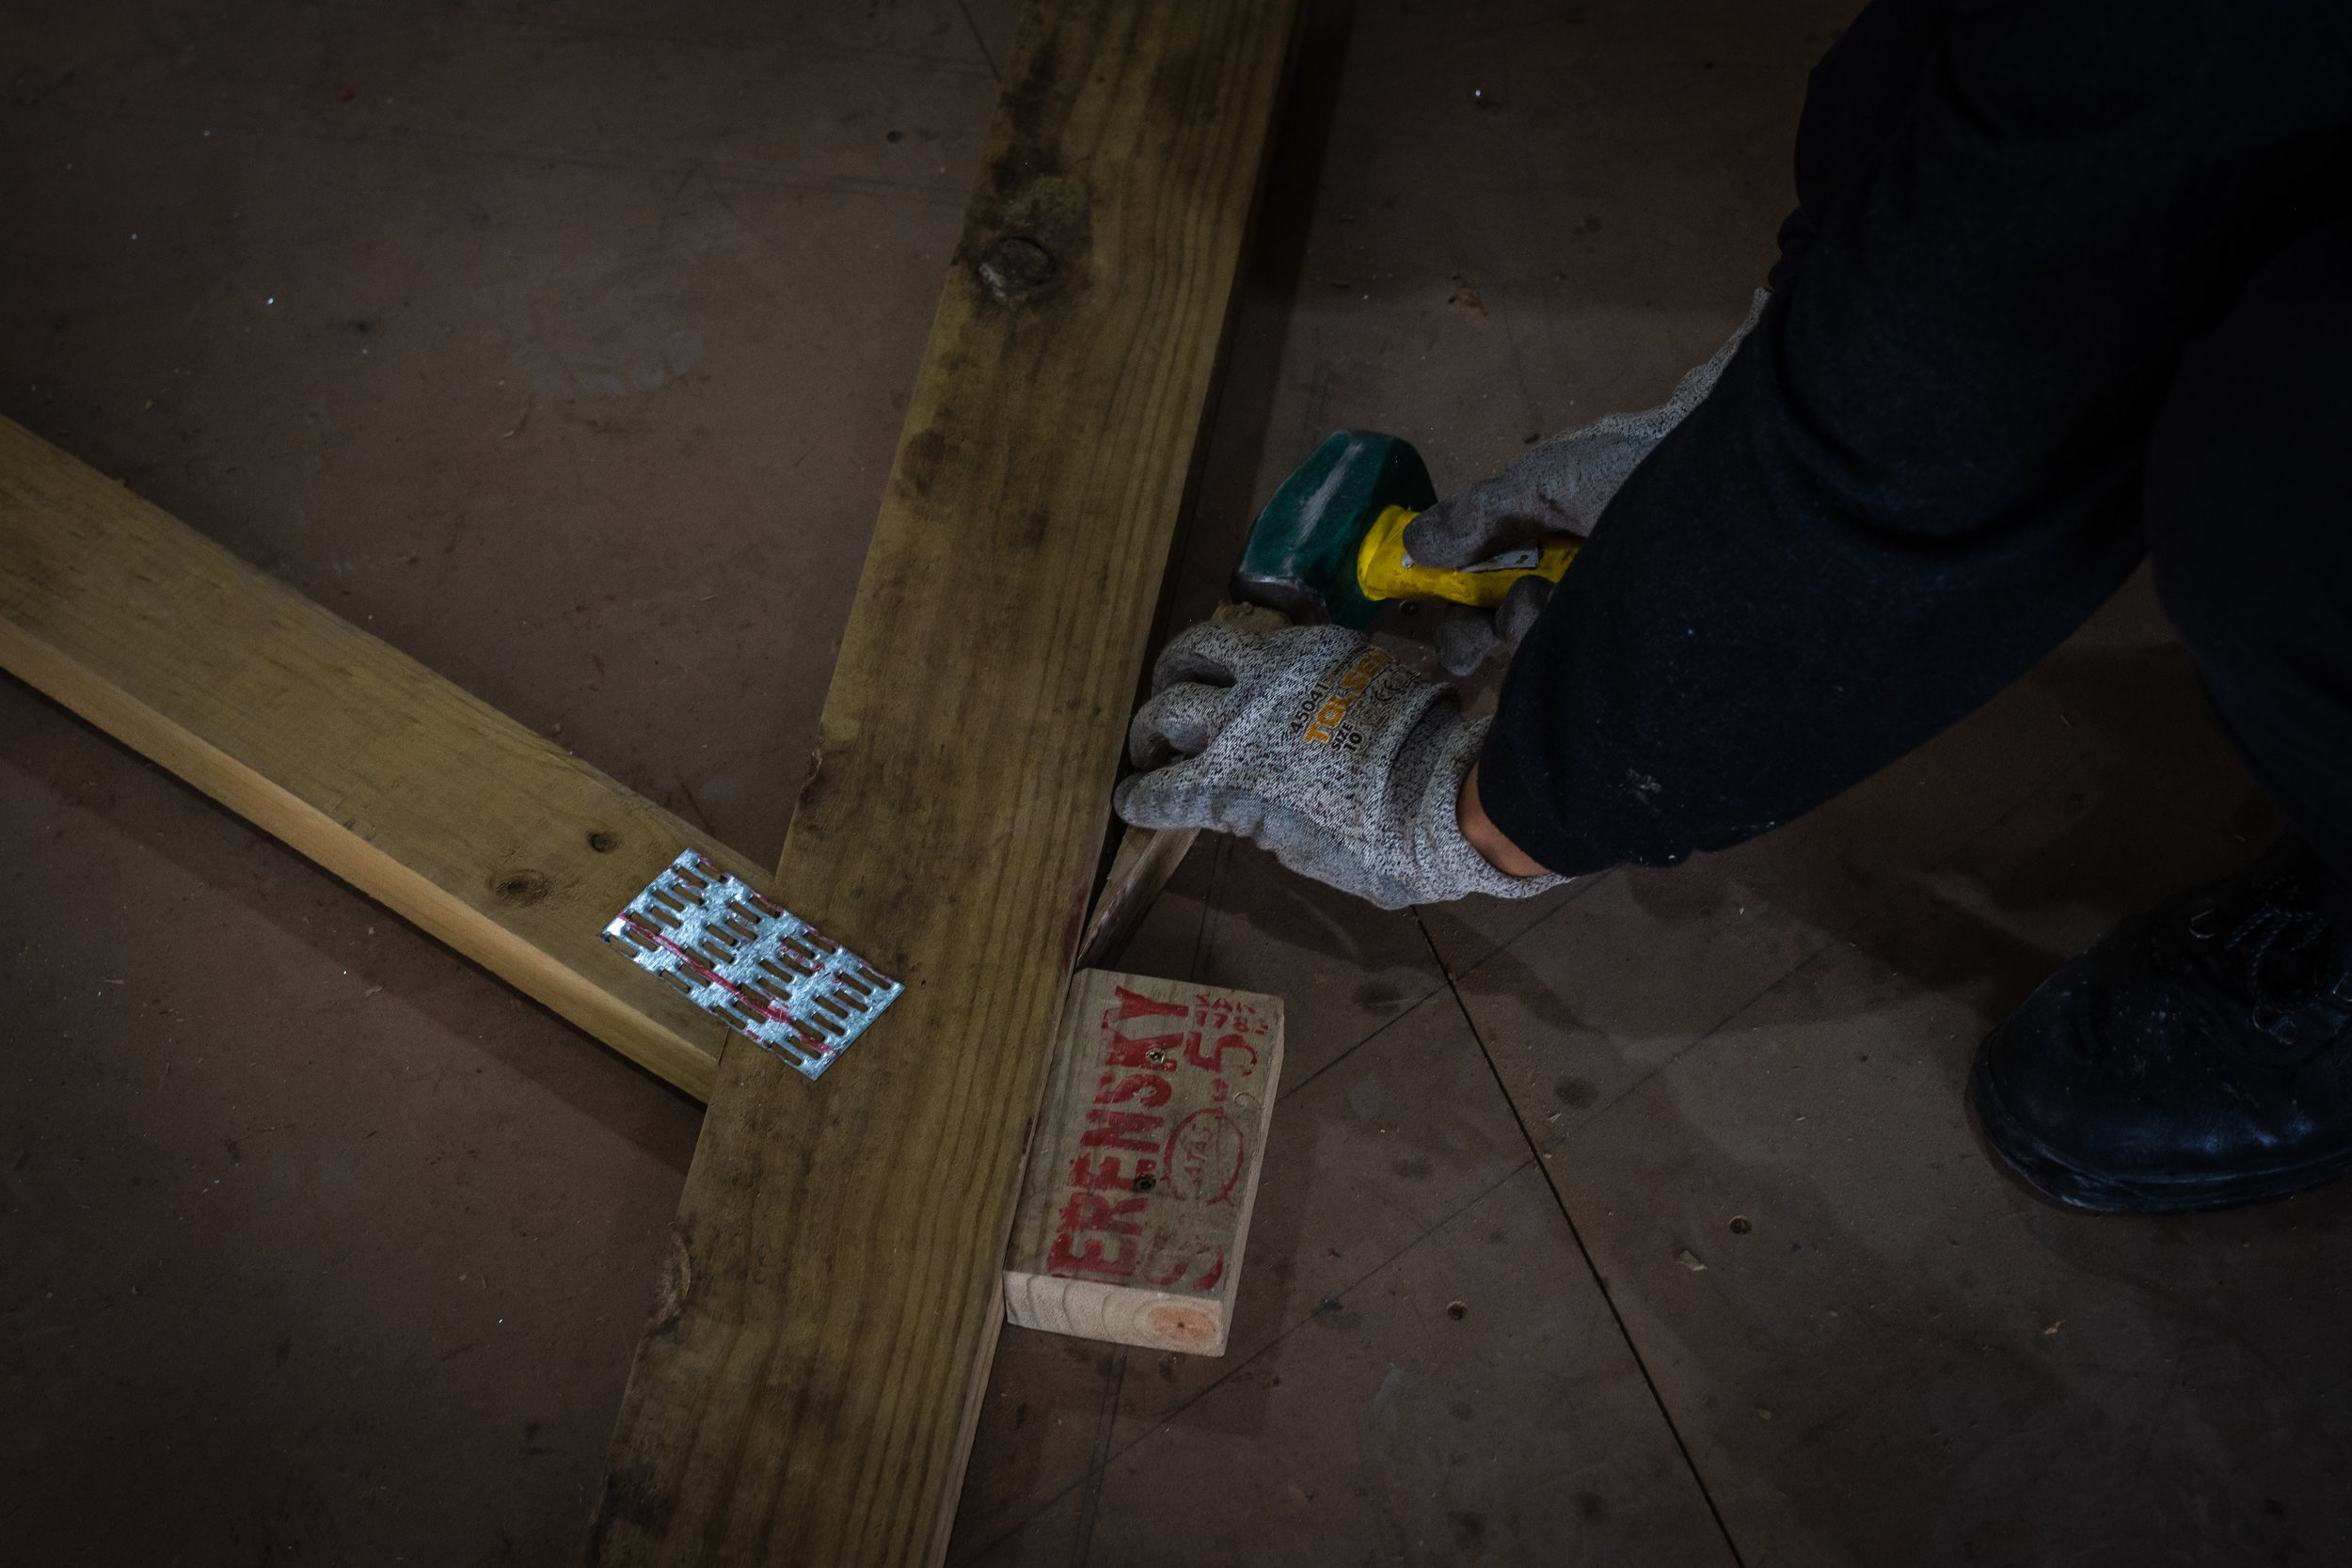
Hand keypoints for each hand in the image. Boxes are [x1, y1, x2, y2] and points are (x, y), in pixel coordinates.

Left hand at [1113, 621, 1565, 908]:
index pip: (1250, 645)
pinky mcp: (1224, 785)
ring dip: (1149, 732)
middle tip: (1167, 708)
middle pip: (1193, 656)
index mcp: (1314, 651)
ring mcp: (1241, 727)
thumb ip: (1347, 698)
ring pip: (1167, 712)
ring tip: (1143, 752)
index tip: (1221, 679)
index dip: (1225, 663)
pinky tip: (1129, 804)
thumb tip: (1320, 728)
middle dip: (1173, 680)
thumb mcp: (1392, 693)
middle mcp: (1268, 675)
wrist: (1434, 796)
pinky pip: (1164, 789)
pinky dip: (1141, 797)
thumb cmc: (1436, 755)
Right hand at [1405, 286, 1770, 674]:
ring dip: (1517, 631)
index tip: (1427, 605)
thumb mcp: (1547, 479)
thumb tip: (1414, 544)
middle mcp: (1564, 579)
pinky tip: (1562, 635)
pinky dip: (1554, 657)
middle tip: (1464, 654)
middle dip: (1470, 638)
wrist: (1732, 480)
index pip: (1478, 577)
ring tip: (1538, 605)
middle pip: (1496, 624)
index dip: (1450, 595)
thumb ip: (1480, 511)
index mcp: (1538, 536)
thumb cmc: (1635, 465)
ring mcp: (1597, 612)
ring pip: (1530, 646)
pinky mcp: (1628, 647)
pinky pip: (1576, 669)